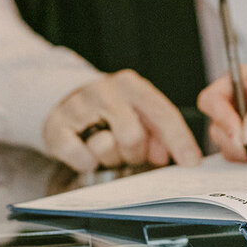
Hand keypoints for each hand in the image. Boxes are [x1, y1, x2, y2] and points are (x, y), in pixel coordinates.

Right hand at [42, 69, 201, 172]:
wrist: (64, 100)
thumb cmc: (109, 110)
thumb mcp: (137, 112)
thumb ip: (159, 132)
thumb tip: (173, 155)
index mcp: (131, 85)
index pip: (162, 113)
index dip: (179, 140)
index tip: (190, 162)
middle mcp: (105, 90)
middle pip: (133, 135)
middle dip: (135, 153)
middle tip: (129, 153)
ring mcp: (79, 106)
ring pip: (106, 147)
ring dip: (110, 157)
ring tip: (106, 147)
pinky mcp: (56, 125)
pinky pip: (81, 157)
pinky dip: (87, 162)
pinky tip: (86, 152)